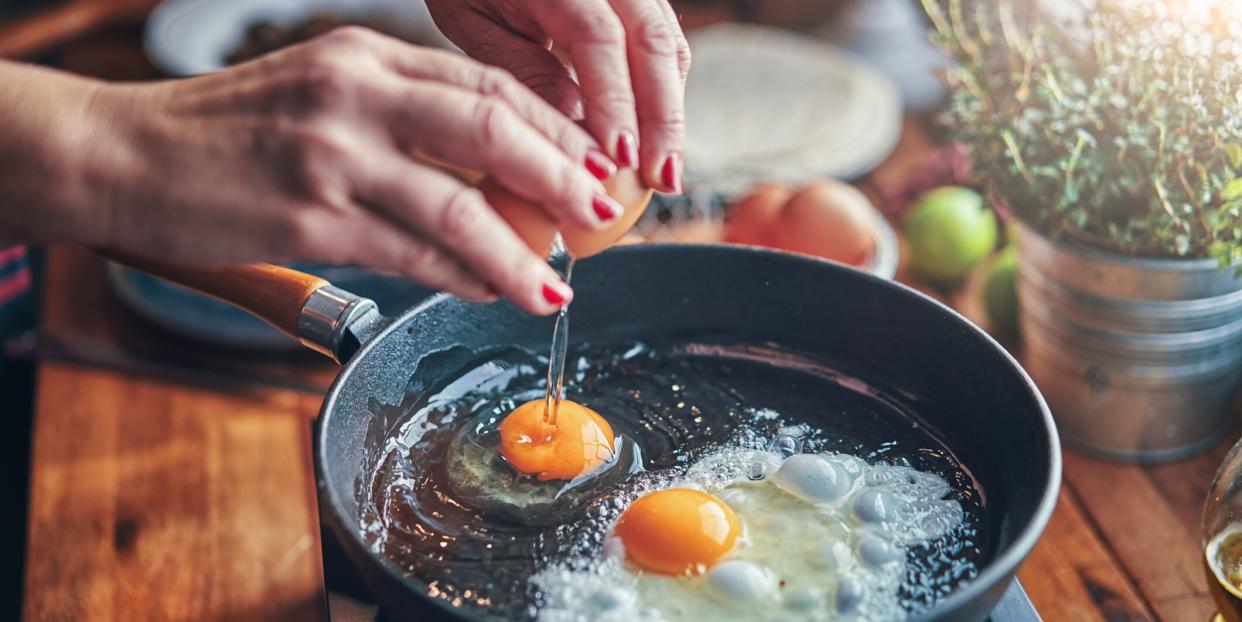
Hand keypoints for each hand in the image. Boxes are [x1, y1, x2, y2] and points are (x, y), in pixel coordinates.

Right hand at [52, 28, 632, 314]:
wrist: (123, 154)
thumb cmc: (227, 131)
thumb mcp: (320, 93)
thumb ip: (399, 116)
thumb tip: (488, 171)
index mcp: (364, 57)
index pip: (485, 85)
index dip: (551, 129)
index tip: (589, 163)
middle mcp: (355, 94)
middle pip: (491, 129)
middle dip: (561, 177)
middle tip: (599, 214)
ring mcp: (332, 156)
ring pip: (459, 205)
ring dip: (519, 253)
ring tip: (555, 284)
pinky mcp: (310, 218)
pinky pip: (411, 253)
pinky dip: (460, 276)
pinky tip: (488, 290)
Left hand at [426, 0, 691, 193]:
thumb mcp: (478, 25)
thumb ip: (527, 73)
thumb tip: (578, 136)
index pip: (598, 37)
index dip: (614, 102)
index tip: (619, 159)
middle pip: (653, 41)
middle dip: (662, 117)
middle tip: (660, 180)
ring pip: (670, 45)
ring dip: (670, 112)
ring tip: (664, 171)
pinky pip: (667, 44)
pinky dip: (665, 95)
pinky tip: (656, 140)